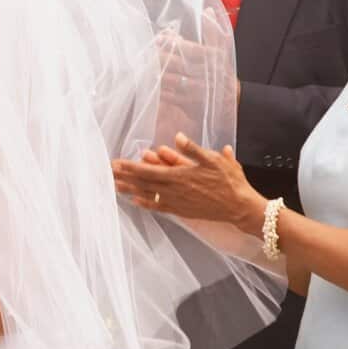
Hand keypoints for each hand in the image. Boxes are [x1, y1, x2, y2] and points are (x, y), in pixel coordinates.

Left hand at [111, 132, 265, 233]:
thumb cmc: (229, 181)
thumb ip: (193, 149)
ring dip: (130, 189)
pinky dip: (146, 203)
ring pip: (148, 195)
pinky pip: (160, 207)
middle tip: (107, 173)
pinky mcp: (182, 211)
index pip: (148, 171)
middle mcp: (174, 190)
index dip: (130, 167)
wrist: (240, 207)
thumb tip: (177, 137)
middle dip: (124, 177)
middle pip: (143, 183)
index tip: (115, 163)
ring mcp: (177, 202)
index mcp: (180, 176)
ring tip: (114, 186)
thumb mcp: (214, 160)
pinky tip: (136, 201)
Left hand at [153, 30, 235, 140]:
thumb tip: (207, 10)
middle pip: (179, 64)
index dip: (174, 43)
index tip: (159, 38)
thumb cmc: (222, 73)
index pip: (191, 49)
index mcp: (214, 58)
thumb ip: (212, 32)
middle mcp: (207, 74)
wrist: (232, 103)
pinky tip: (149, 84)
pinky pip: (171, 97)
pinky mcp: (191, 104)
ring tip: (143, 66)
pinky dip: (159, 90)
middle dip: (161, 58)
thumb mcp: (222, 51)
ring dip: (157, 73)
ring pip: (173, 80)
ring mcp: (199, 90)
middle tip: (145, 52)